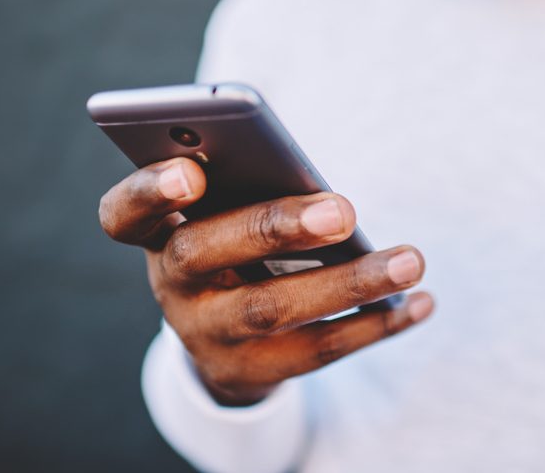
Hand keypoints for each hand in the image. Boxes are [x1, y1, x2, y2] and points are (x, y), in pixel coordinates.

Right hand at [99, 157, 433, 405]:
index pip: (124, 214)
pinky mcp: (253, 372)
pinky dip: (375, 324)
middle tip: (344, 210)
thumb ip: (250, 185)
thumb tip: (323, 189)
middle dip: (275, 227)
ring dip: (350, 283)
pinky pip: (318, 350)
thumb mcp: (227, 214)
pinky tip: (419, 303)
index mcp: (157, 233)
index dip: (150, 193)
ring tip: (411, 260)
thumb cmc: (235, 241)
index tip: (191, 172)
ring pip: (274, 309)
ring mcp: (208, 335)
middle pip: (206, 253)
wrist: (223, 332)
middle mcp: (171, 286)